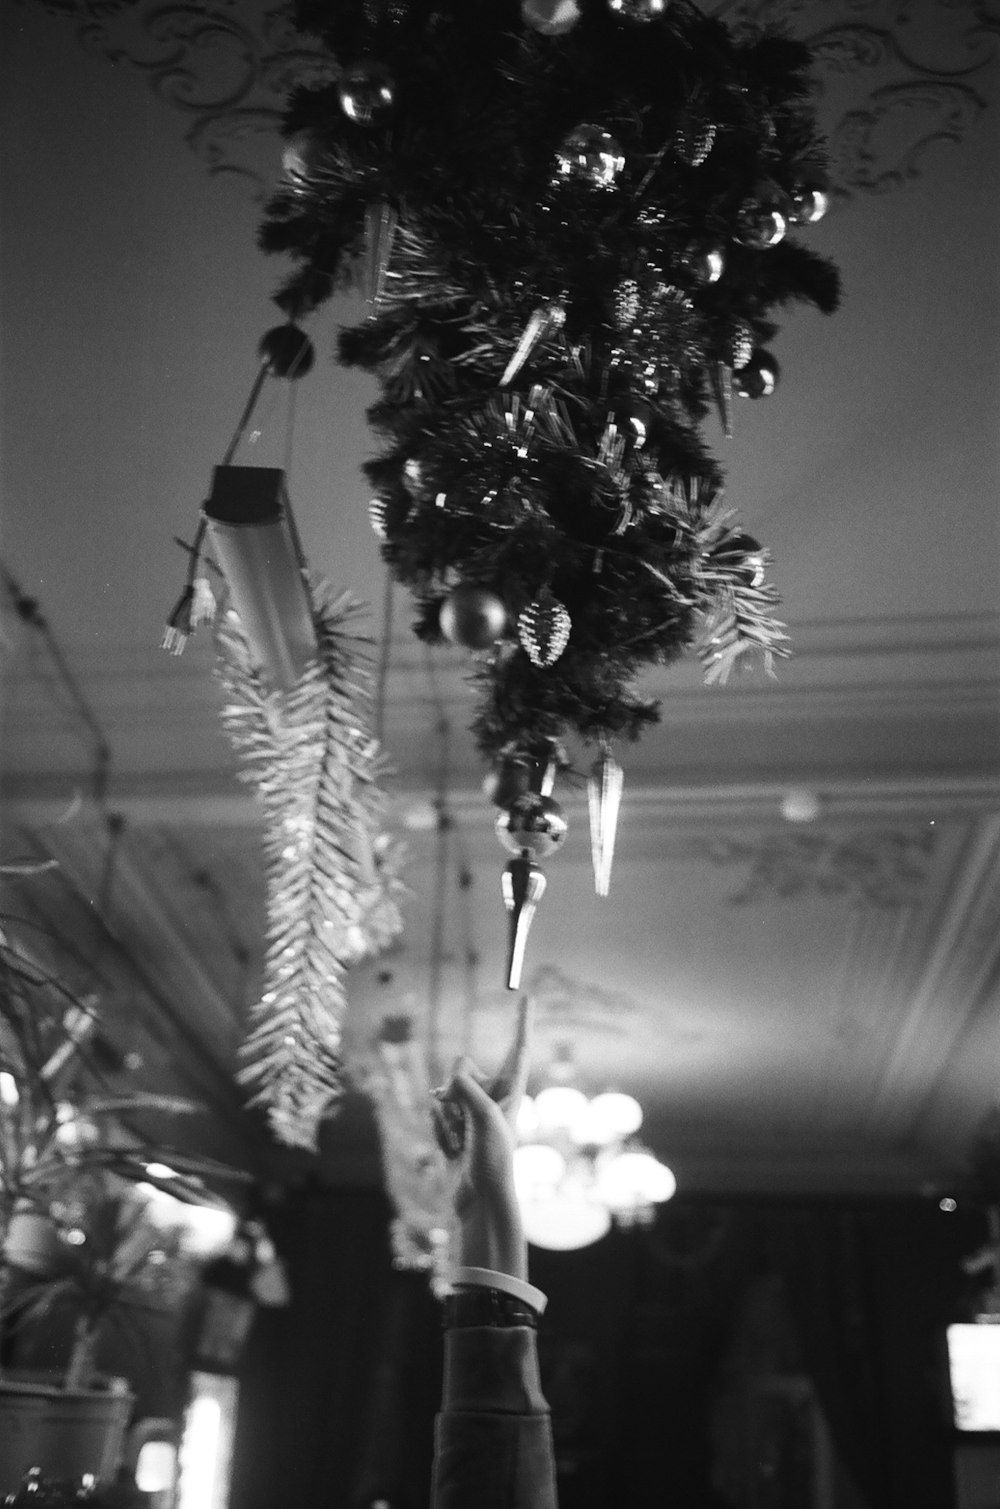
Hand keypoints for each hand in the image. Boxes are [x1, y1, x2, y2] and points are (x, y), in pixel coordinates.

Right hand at [433, 994, 530, 1280]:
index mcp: (511, 1094)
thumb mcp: (484, 1118)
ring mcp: (473, 1117)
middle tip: (465, 1116)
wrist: (481, 1204)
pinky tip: (451, 1149)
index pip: (517, 1050)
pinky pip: (437, 1117)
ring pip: (447, 1094)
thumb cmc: (493, 1162)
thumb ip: (468, 1086)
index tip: (525, 996)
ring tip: (461, 1140)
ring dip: (447, 1114)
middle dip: (458, 1088)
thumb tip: (455, 1065)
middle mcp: (494, 1101)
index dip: (520, 1023)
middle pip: (467, 1072)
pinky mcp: (455, 1133)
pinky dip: (439, 1129)